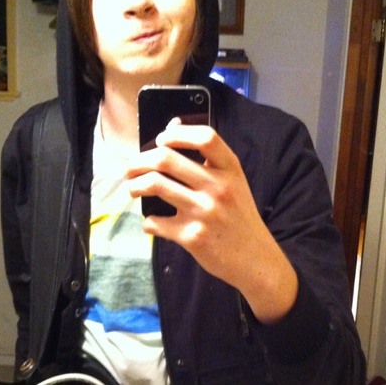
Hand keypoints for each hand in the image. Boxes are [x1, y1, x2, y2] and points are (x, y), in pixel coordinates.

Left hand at [126, 119, 297, 323]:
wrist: (255, 258)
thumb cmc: (239, 215)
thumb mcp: (233, 182)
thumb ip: (208, 160)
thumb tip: (172, 128)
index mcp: (230, 168)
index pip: (205, 137)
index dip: (177, 133)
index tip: (161, 139)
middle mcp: (218, 187)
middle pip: (167, 159)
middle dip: (139, 161)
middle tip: (130, 168)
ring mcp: (204, 212)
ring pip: (155, 185)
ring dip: (135, 185)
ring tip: (133, 188)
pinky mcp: (192, 237)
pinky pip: (155, 221)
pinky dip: (148, 221)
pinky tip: (152, 221)